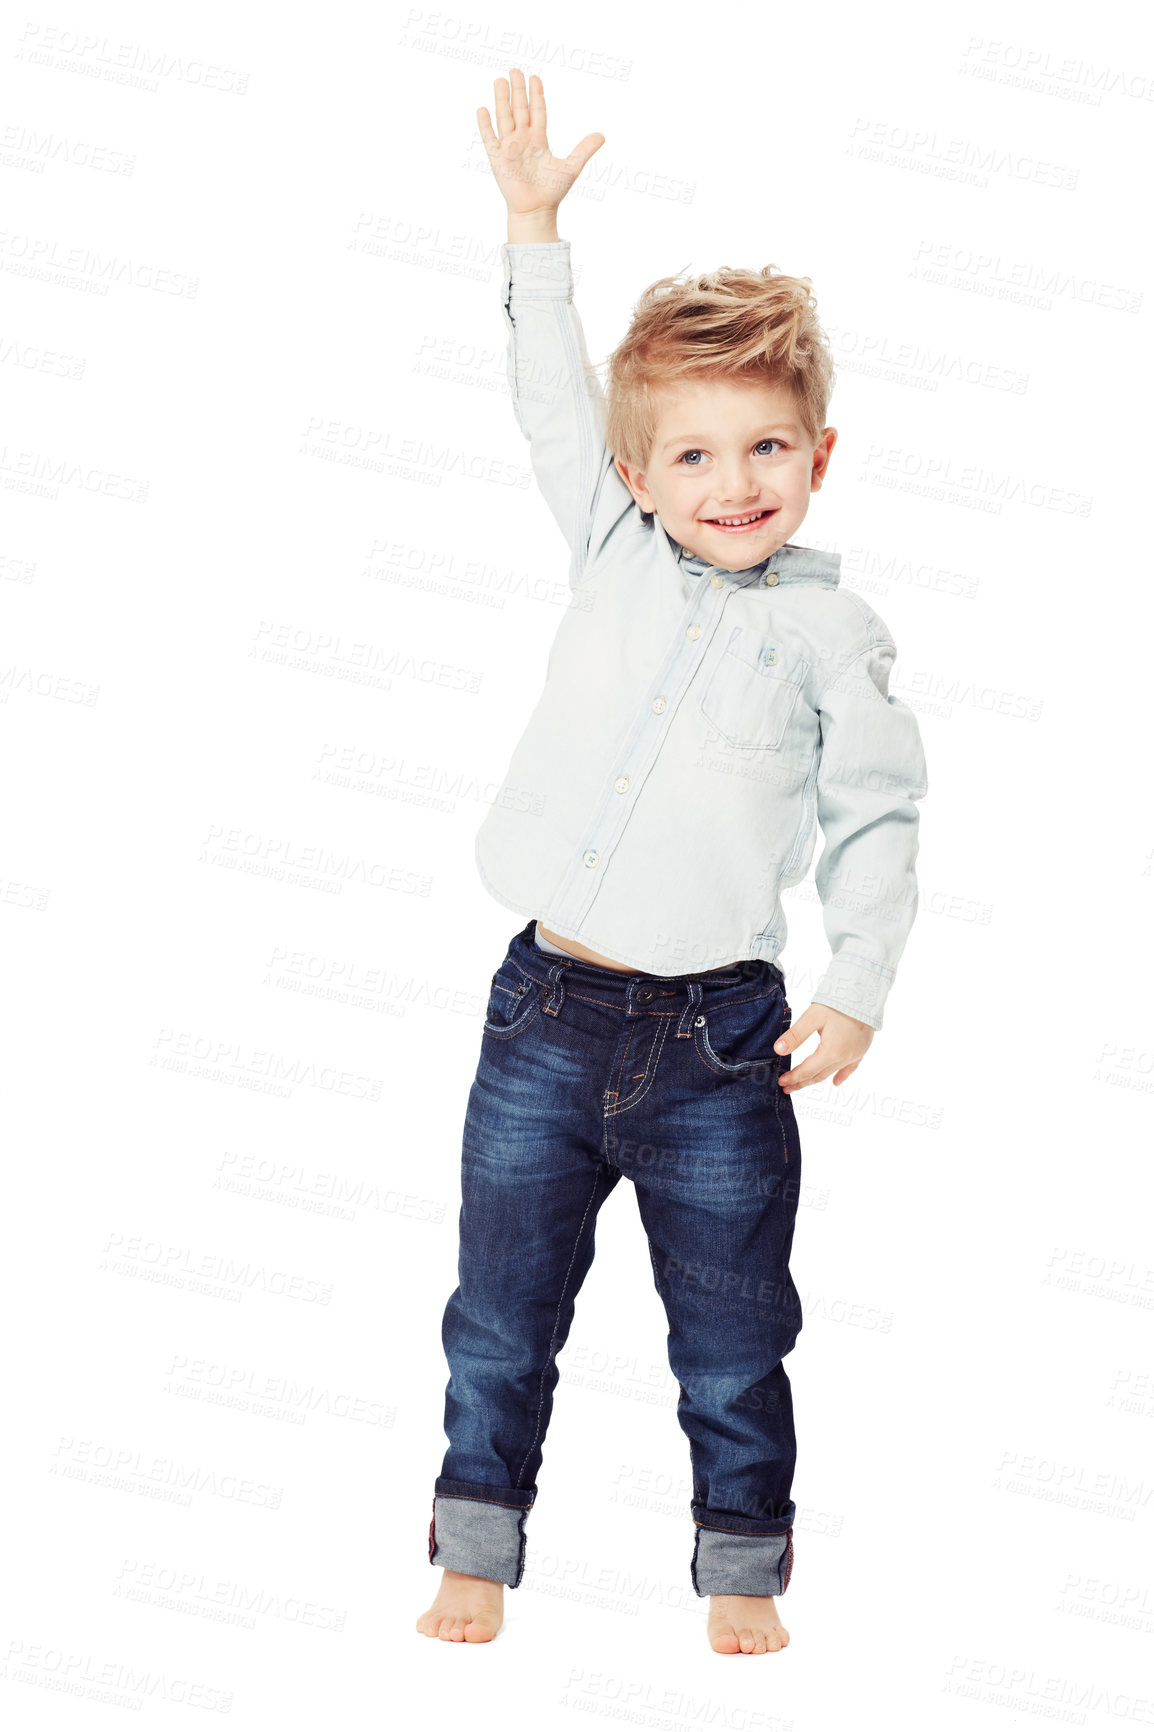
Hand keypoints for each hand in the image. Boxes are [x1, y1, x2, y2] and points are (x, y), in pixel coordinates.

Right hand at [477, 68, 604, 215]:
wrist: (537, 210)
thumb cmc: (552, 191)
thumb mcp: (572, 166)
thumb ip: (584, 149)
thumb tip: (602, 135)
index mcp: (539, 139)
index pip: (537, 112)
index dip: (536, 95)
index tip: (534, 77)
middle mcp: (523, 140)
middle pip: (519, 109)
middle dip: (518, 90)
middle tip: (514, 70)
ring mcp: (509, 148)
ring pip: (504, 118)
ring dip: (502, 100)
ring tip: (500, 80)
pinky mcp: (497, 159)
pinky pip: (490, 138)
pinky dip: (486, 125)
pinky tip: (483, 109)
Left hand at [774, 1002, 873, 1091]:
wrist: (864, 993)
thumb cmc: (837, 1003)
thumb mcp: (812, 1017)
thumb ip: (795, 1035)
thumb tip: (778, 1050)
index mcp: (831, 1052)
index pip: (807, 1070)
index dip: (793, 1077)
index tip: (781, 1082)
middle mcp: (844, 1058)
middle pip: (819, 1075)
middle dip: (801, 1083)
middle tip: (787, 1088)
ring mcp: (855, 1055)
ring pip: (832, 1073)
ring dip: (816, 1080)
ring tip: (803, 1084)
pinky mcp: (862, 1049)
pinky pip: (850, 1068)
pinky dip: (841, 1076)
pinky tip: (836, 1082)